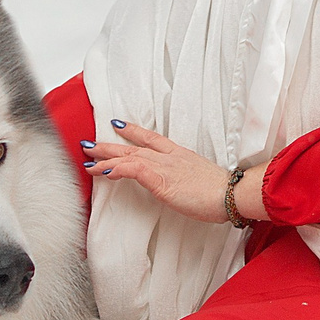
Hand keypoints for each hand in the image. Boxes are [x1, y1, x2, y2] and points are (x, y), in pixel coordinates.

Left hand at [82, 121, 265, 225]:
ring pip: (128, 157)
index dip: (132, 131)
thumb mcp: (198, 180)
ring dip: (105, 158)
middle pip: (132, 147)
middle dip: (109, 145)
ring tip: (88, 159)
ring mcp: (164, 167)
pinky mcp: (161, 180)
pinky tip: (105, 171)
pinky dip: (118, 169)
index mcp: (178, 155)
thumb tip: (179, 184)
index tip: (117, 125)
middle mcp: (168, 157)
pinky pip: (134, 170)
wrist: (231, 194)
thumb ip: (184, 178)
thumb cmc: (220, 192)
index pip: (151, 138)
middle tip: (89, 143)